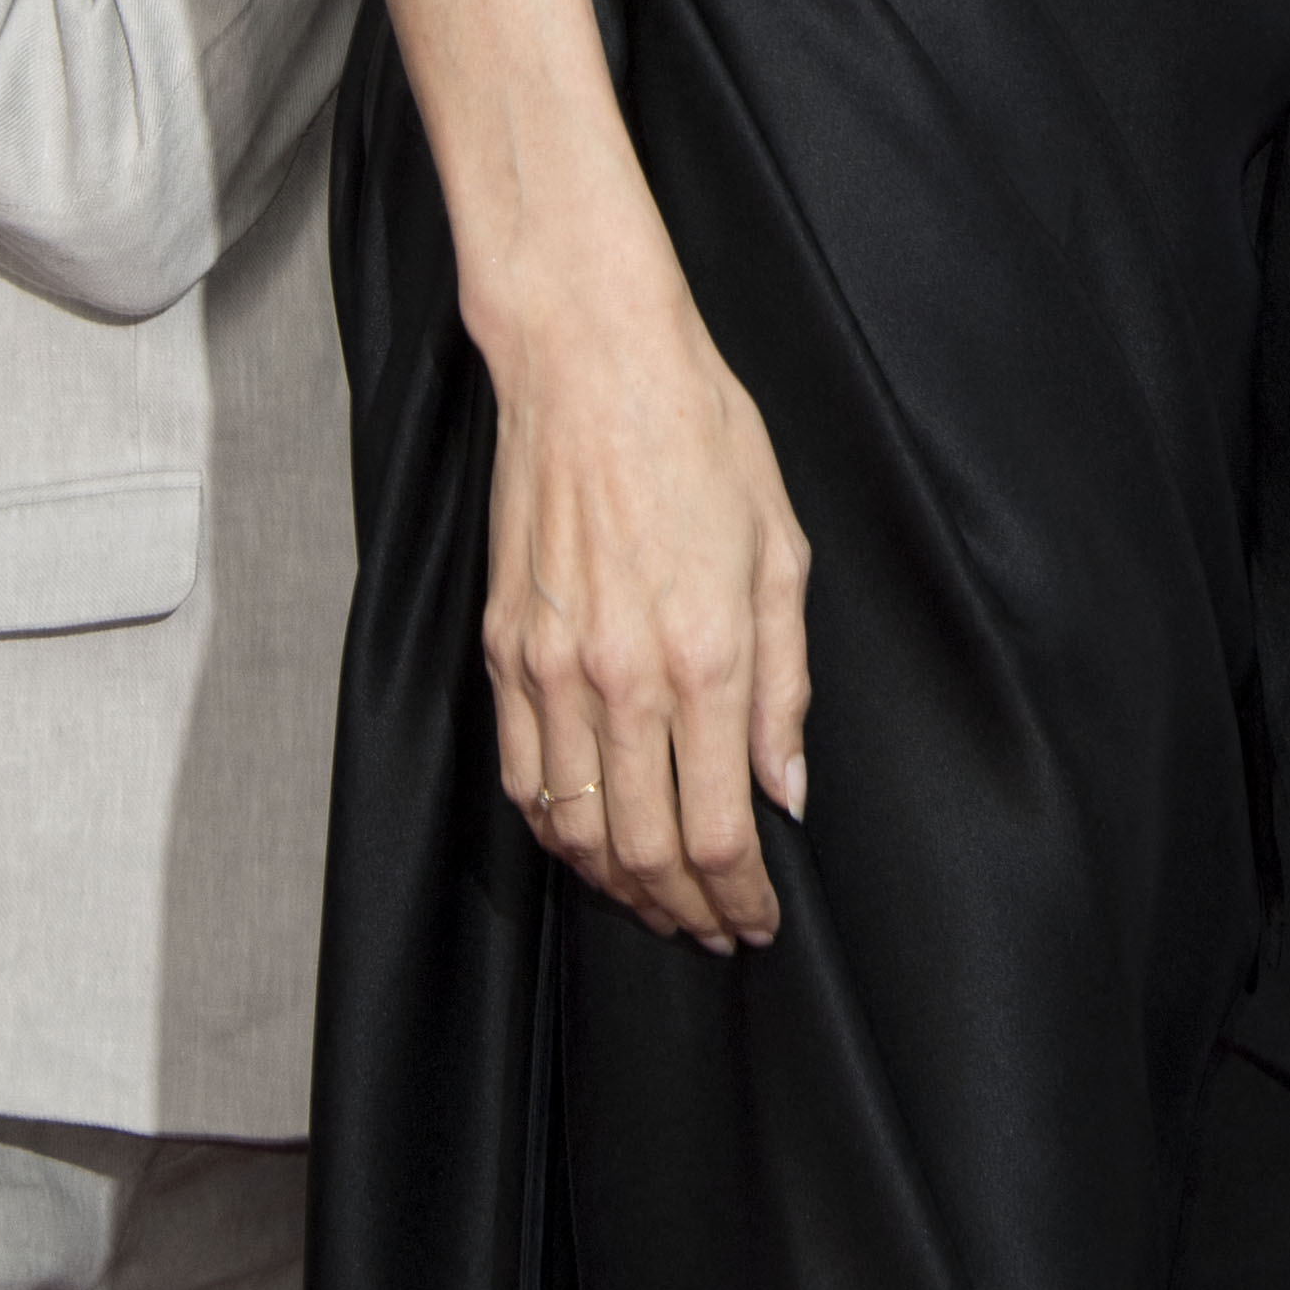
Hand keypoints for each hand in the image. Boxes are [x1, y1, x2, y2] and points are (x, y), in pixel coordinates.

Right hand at [482, 186, 810, 952]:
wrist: (589, 362)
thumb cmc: (699, 434)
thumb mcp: (781, 548)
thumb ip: (786, 682)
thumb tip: (787, 788)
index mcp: (705, 653)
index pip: (720, 829)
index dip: (742, 896)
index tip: (759, 918)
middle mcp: (621, 675)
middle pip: (645, 849)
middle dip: (685, 910)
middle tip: (714, 927)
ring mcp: (550, 666)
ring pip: (574, 828)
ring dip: (619, 884)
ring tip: (657, 899)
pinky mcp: (502, 647)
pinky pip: (520, 775)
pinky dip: (555, 830)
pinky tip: (587, 838)